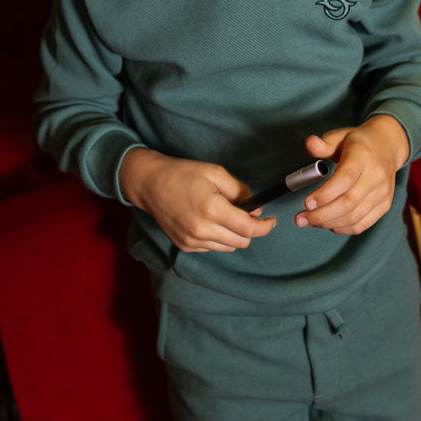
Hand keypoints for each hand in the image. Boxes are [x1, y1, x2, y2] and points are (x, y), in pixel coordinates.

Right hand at [120, 148, 276, 252]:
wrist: (149, 183)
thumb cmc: (182, 173)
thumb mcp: (215, 172)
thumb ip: (239, 190)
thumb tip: (256, 208)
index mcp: (211, 209)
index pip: (248, 229)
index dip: (264, 227)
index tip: (271, 221)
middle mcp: (202, 230)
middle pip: (241, 242)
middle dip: (250, 230)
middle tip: (247, 213)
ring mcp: (192, 241)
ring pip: (228, 247)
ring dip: (234, 235)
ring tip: (224, 214)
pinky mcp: (185, 246)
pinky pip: (212, 248)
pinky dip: (218, 238)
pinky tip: (209, 220)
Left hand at [294, 115, 408, 234]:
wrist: (387, 147)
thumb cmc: (358, 143)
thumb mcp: (340, 136)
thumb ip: (323, 143)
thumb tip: (310, 143)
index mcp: (363, 157)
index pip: (344, 179)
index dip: (325, 194)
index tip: (306, 203)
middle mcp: (376, 177)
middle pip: (348, 203)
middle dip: (321, 215)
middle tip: (300, 219)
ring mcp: (382, 193)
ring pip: (353, 218)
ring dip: (328, 223)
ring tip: (310, 221)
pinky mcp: (384, 206)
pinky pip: (361, 225)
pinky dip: (342, 228)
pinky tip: (327, 223)